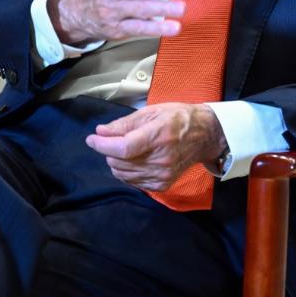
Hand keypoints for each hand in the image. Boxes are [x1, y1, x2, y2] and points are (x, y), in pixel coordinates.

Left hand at [85, 103, 225, 190]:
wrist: (204, 136)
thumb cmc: (178, 118)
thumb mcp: (152, 112)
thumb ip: (124, 123)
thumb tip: (101, 132)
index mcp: (158, 136)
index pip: (124, 147)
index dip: (103, 145)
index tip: (91, 139)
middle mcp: (161, 159)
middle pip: (120, 162)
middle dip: (109, 150)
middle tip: (113, 139)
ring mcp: (162, 174)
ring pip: (123, 174)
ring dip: (116, 161)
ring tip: (123, 149)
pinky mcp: (162, 184)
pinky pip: (133, 182)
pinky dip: (126, 172)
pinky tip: (132, 160)